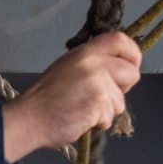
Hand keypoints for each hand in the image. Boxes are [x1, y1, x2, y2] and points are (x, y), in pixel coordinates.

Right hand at [2, 31, 141, 161]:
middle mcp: (93, 63)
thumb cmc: (45, 97)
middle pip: (131, 72)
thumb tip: (117, 68)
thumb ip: (92, 64)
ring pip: (121, 100)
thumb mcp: (67, 67)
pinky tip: (80, 119)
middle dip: (122, 89)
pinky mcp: (99, 102)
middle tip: (102, 96)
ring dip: (106, 110)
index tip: (130, 65)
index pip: (120, 40)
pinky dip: (98, 123)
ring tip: (82, 109)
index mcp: (85, 52)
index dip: (132, 54)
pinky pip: (111, 116)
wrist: (29, 117)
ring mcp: (97, 82)